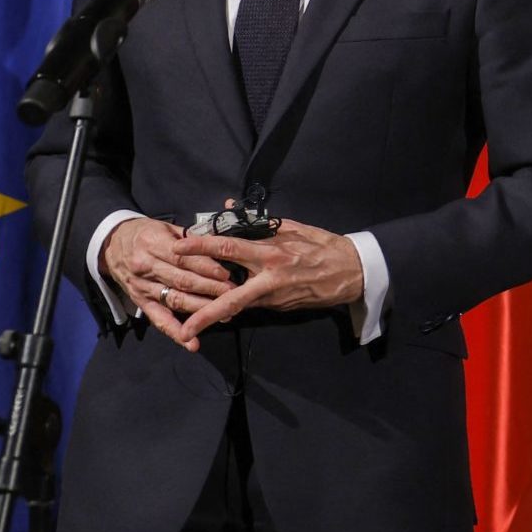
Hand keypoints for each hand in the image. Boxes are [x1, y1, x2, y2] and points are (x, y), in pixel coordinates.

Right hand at [102, 216, 236, 351]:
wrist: (112, 244)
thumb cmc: (145, 233)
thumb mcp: (165, 227)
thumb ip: (189, 238)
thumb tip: (217, 246)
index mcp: (153, 244)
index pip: (183, 259)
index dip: (206, 268)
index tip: (226, 274)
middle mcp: (146, 267)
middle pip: (182, 281)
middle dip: (210, 289)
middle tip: (233, 294)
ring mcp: (142, 287)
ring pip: (175, 300)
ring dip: (200, 309)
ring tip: (224, 313)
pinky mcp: (140, 302)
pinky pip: (158, 319)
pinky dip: (175, 331)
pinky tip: (191, 342)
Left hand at [170, 219, 366, 343]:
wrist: (353, 272)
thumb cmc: (323, 245)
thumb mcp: (294, 228)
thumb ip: (259, 222)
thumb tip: (228, 209)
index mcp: (272, 253)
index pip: (229, 248)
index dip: (201, 247)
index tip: (178, 248)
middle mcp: (270, 280)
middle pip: (229, 299)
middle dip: (203, 314)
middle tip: (179, 322)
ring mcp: (274, 298)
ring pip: (237, 306)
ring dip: (213, 313)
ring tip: (190, 321)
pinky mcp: (279, 308)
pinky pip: (251, 304)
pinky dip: (235, 304)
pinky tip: (219, 306)